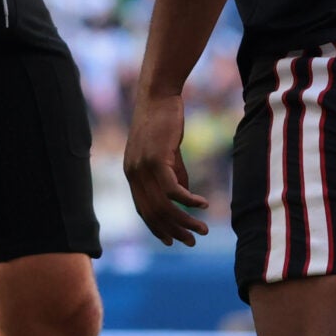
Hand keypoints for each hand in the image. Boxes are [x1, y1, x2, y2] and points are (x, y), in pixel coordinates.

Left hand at [123, 92, 208, 245]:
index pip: (143, 210)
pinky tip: (203, 205)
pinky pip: (174, 190)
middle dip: (174, 231)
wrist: (158, 94)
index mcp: (132, 174)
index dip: (157, 228)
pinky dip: (189, 201)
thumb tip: (184, 197)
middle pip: (153, 213)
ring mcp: (142, 168)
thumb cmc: (163, 120)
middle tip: (193, 241)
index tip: (173, 241)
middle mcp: (133, 174)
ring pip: (164, 206)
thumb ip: (174, 173)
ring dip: (184, 221)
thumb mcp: (167, 151)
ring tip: (201, 229)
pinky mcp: (156, 160)